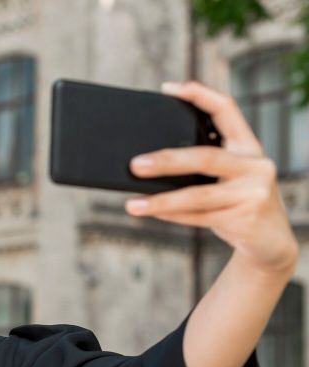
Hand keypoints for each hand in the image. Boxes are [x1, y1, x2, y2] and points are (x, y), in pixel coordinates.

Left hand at [126, 80, 297, 276]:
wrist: (271, 240)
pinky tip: (151, 213)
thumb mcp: (230, 176)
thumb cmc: (239, 201)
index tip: (168, 89)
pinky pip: (198, 217)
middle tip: (135, 165)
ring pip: (197, 195)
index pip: (226, 109)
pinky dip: (171, 215)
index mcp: (249, 146)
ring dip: (161, 200)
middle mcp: (256, 165)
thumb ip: (204, 165)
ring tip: (132, 204)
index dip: (199, 95)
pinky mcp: (244, 218)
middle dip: (167, 160)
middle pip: (205, 157)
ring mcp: (252, 192)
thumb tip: (149, 161)